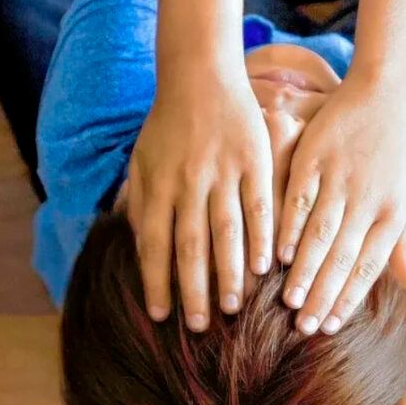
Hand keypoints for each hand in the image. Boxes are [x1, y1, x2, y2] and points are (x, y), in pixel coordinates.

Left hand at [127, 63, 273, 331]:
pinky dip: (261, 238)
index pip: (154, 244)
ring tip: (233, 308)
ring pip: (225, 231)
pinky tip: (265, 267)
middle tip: (200, 327)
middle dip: (193, 290)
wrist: (199, 77)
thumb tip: (140, 251)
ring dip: (229, 273)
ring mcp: (222, 172)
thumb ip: (140, 205)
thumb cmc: (166, 126)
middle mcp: (187, 182)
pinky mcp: (253, 161)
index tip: (162, 315)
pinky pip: (259, 206)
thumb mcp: (141, 162)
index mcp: (157, 185)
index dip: (157, 282)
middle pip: (190, 246)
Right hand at [277, 73, 405, 334]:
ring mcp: (340, 179)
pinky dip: (289, 228)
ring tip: (288, 300)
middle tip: (303, 326)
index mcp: (392, 213)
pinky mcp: (315, 159)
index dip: (348, 298)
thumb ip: (405, 243)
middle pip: (342, 257)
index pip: (368, 266)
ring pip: (320, 233)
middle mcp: (368, 200)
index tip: (329, 326)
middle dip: (323, 295)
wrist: (386, 96)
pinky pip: (299, 199)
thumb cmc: (397, 155)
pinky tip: (279, 254)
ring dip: (305, 270)